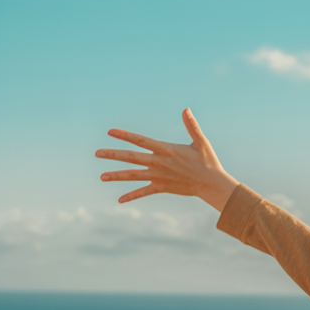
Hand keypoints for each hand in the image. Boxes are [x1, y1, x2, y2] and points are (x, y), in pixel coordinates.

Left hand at [95, 109, 239, 212]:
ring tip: (101, 177)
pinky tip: (119, 200)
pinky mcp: (162, 187)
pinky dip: (132, 196)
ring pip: (134, 176)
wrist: (212, 184)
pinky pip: (144, 192)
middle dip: (113, 155)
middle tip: (97, 153)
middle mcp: (160, 163)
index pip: (142, 140)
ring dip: (117, 176)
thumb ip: (192, 126)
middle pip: (132, 158)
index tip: (110, 132)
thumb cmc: (207, 161)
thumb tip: (185, 109)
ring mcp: (159, 176)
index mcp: (167, 150)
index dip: (125, 136)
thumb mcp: (201, 142)